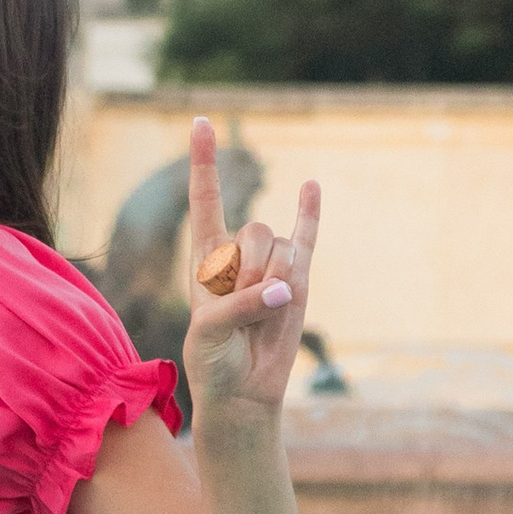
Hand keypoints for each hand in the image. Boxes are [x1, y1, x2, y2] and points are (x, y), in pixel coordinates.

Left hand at [179, 113, 319, 423]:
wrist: (242, 392)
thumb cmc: (212, 361)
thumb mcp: (209, 332)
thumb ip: (239, 305)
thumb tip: (284, 290)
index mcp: (204, 255)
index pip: (205, 198)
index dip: (203, 161)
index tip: (201, 121)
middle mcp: (238, 251)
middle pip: (254, 232)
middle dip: (250, 273)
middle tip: (240, 312)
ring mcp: (271, 263)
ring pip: (283, 249)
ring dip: (275, 284)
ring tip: (263, 317)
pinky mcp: (300, 277)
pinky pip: (308, 238)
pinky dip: (311, 212)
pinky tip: (311, 186)